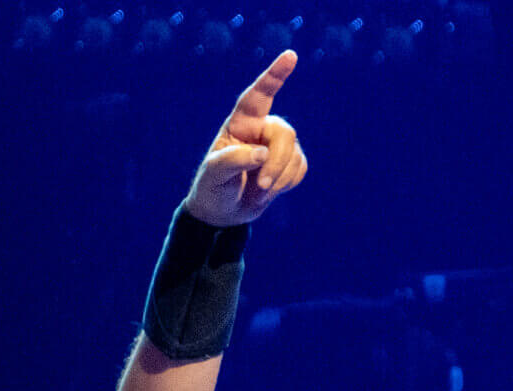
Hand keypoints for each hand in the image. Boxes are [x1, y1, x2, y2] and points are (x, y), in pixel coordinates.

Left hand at [183, 50, 307, 226]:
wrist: (222, 212)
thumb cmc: (212, 188)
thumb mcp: (213, 176)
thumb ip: (232, 161)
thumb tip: (262, 153)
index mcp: (240, 124)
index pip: (257, 96)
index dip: (274, 76)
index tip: (290, 56)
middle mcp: (262, 129)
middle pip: (284, 135)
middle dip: (276, 163)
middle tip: (260, 185)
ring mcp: (278, 144)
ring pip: (294, 155)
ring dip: (278, 179)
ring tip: (256, 191)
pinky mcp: (290, 161)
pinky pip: (300, 169)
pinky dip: (286, 184)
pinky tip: (267, 191)